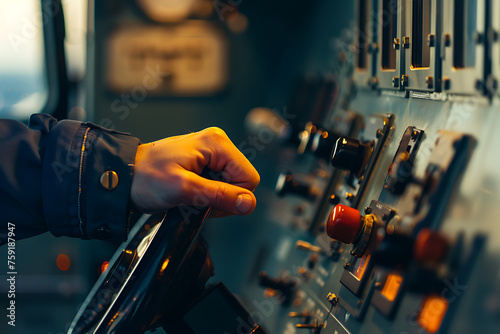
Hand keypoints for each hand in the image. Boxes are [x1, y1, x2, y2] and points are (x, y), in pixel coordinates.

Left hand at [131, 127, 259, 215]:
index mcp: (217, 143)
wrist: (124, 177)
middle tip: (196, 198)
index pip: (248, 178)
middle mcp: (216, 144)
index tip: (209, 201)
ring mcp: (210, 153)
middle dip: (221, 197)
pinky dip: (206, 195)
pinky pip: (219, 185)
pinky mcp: (204, 163)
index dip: (232, 197)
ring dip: (212, 198)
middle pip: (241, 182)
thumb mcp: (184, 189)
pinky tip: (191, 194)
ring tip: (190, 195)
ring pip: (230, 186)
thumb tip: (247, 202)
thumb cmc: (145, 177)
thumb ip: (219, 195)